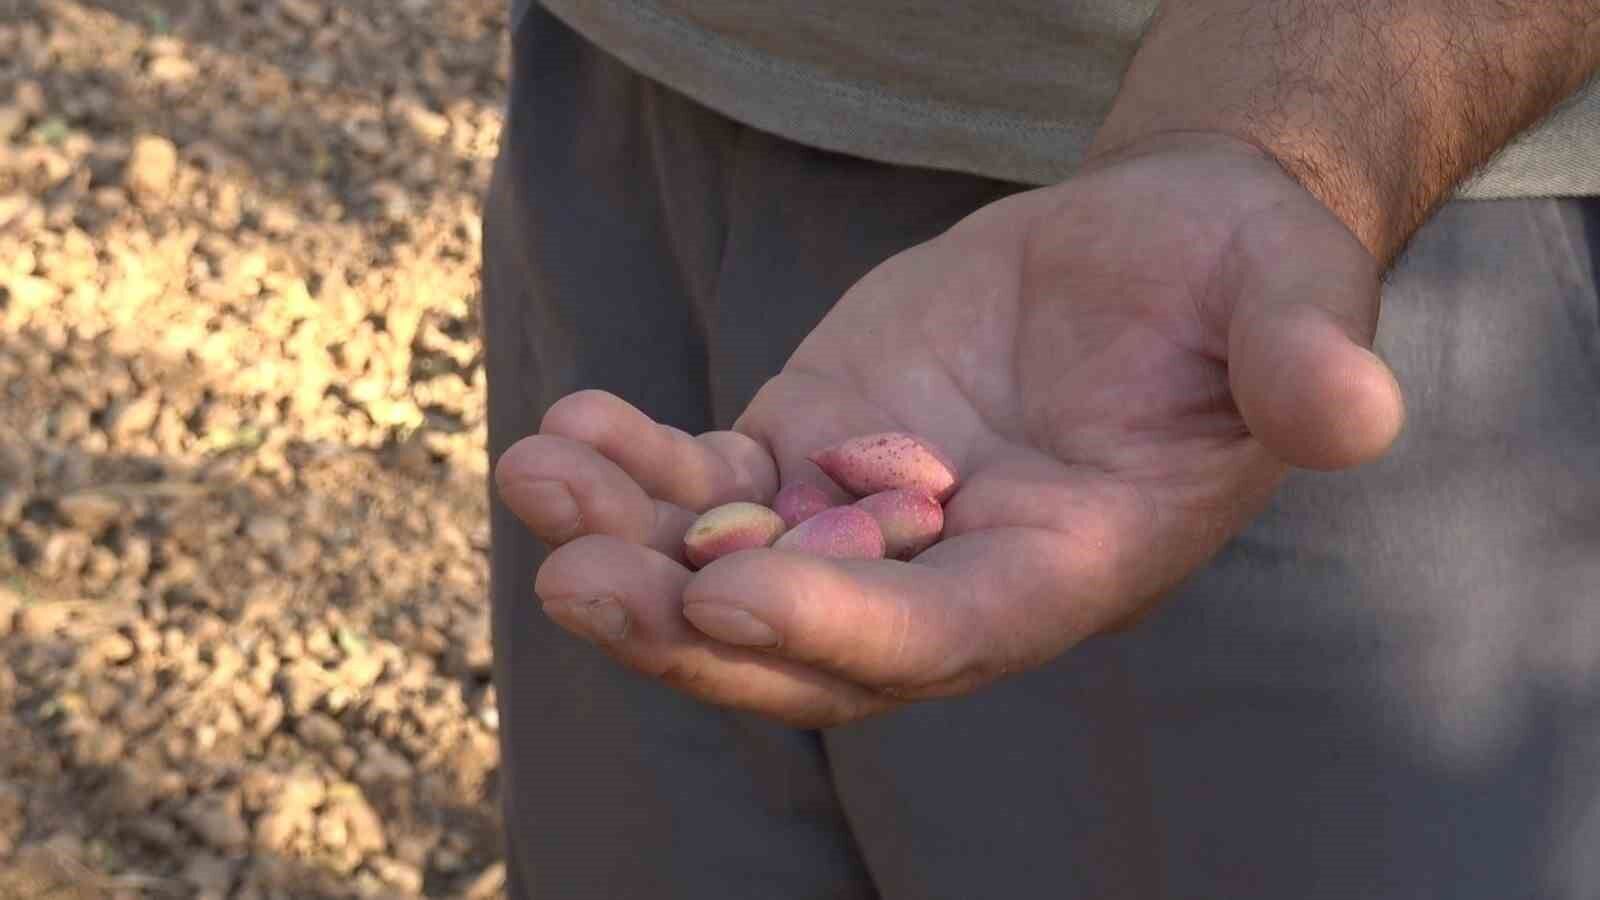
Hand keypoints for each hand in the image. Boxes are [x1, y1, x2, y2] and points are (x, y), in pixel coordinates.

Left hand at [494, 133, 1404, 726]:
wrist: (1164, 250)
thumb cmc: (1237, 283)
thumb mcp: (1286, 306)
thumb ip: (1302, 363)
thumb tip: (1356, 411)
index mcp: (1064, 568)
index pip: (939, 635)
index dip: (834, 626)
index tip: (722, 586)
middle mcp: (955, 571)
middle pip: (804, 645)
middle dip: (687, 630)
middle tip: (578, 580)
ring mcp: (871, 514)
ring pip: (732, 565)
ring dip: (630, 543)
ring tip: (536, 479)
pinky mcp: (817, 443)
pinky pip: (714, 480)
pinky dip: (639, 467)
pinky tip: (568, 428)